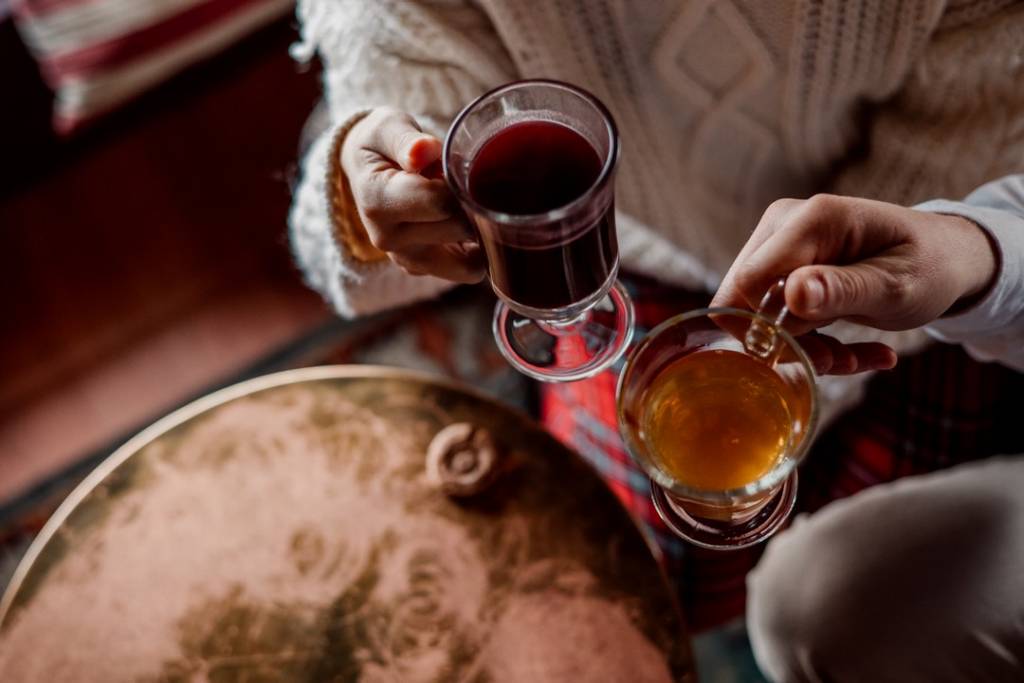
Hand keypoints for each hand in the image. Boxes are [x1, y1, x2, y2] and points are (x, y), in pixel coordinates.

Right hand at [341, 107, 484, 281]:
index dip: (461, 184)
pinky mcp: (421, 270)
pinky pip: (467, 270)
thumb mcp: (388, 127)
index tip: (456, 167)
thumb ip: (406, 139)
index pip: (441, 203)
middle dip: (473, 204)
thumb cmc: (382, 143)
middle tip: (463, 182)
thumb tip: (424, 151)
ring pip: (469, 264)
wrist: (364, 169)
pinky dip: (477, 250)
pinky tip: (468, 222)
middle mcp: (388, 240)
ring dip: (479, 233)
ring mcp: (405, 260)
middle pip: (458, 229)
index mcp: (377, 202)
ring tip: (464, 204)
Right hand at [711, 194, 996, 374]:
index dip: (768, 329)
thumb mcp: (896, 287)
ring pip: (756, 313)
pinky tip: (852, 353)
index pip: (748, 283)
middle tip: (837, 362)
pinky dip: (809, 342)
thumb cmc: (929, 266)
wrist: (945, 259)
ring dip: (803, 347)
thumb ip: (843, 290)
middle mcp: (783, 225)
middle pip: (745, 299)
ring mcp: (778, 245)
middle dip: (787, 343)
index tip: (817, 355)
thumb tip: (793, 295)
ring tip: (852, 359)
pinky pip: (771, 316)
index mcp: (812, 219)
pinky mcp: (781, 268)